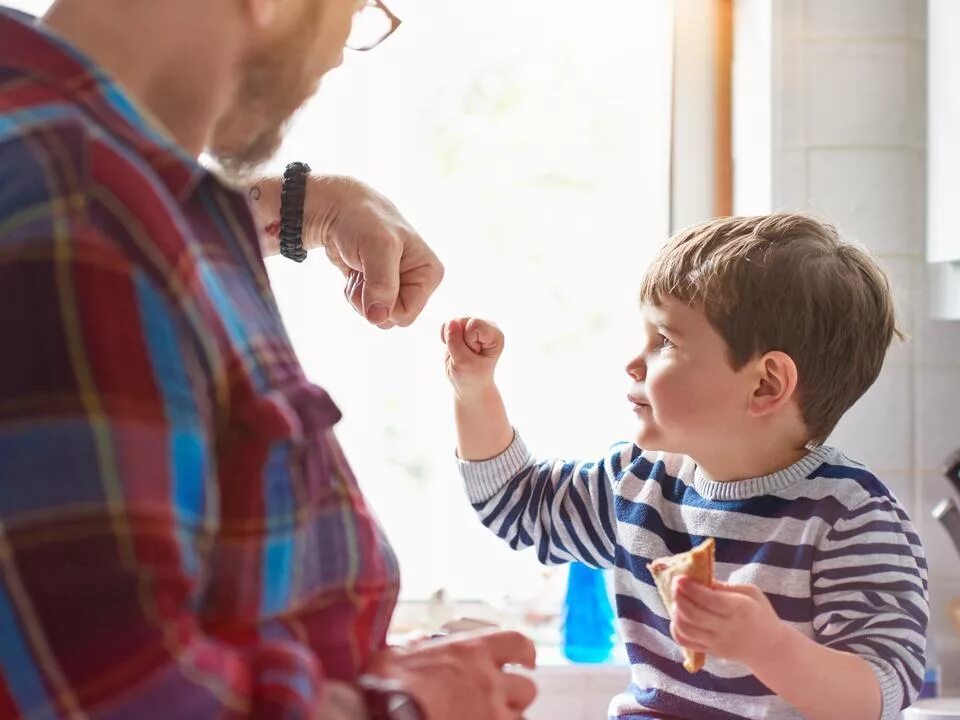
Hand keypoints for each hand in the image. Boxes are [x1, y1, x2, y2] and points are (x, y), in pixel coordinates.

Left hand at [251, 175, 442, 327]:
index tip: (372, 277)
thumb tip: (379, 318)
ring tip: (359, 268)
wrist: (336, 209)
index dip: (383, 304)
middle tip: (364, 272)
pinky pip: (367, 309)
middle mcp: (417, 282)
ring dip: (359, 296)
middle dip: (370, 301)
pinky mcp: (379, 288)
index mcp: (429, 273)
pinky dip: (354, 293)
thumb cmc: (363, 219)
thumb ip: (382, 284)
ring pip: (377, 316)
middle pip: (391, 319)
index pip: (407, 315)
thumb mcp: (378, 247)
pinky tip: (355, 271)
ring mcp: (398, 286)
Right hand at [367, 629, 537, 719]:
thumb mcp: (400, 654)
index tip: (525, 660)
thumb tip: (415, 645)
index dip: (524, 653)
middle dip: (516, 695)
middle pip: (526, 687)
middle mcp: (489, 681)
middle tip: (501, 699)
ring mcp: (491, 714)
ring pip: (520, 718)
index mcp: (472, 652)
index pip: (517, 644)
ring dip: (507, 717)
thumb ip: (417, 648)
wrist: (387, 715)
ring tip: (485, 717)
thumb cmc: (388, 684)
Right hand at [441, 317, 503, 397]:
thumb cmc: (472, 376)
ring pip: (453, 322)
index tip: (474, 355)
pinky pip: (447, 324)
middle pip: (463, 321)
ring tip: (461, 352)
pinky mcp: (463, 328)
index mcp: (496, 335)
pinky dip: (445, 336)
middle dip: (459, 340)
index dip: (468, 341)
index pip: (474, 324)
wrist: (470, 386)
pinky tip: (453, 347)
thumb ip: (455, 341)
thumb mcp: (464, 363)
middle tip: (467, 355)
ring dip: (451, 339)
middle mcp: (488, 326)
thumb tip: (450, 321)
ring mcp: (475, 326)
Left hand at [670, 577, 786, 669]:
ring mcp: (718, 643)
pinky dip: (676, 630)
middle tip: (675, 585)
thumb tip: (699, 579)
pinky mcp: (712, 652)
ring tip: (676, 601)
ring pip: (687, 630)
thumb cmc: (760, 613)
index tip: (680, 578)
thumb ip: (725, 586)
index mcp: (740, 609)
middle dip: (679, 598)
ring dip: (676, 614)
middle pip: (694, 615)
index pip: (710, 600)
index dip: (691, 588)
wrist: (770, 647)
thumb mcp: (750, 593)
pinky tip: (678, 618)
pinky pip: (687, 643)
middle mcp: (728, 628)